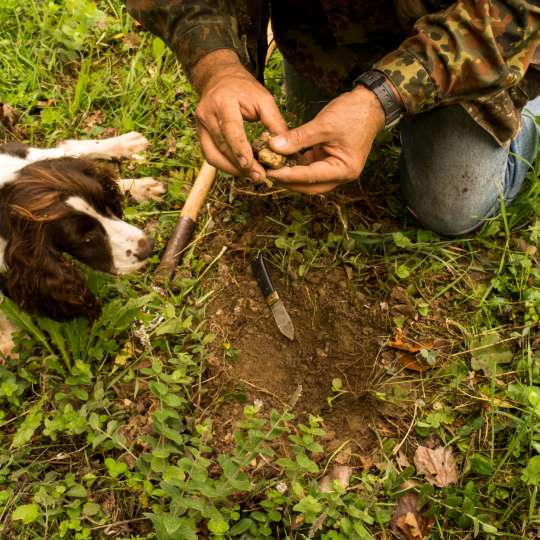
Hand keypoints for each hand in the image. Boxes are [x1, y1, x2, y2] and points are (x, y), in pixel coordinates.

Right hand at [192, 50, 287, 180]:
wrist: (220, 78)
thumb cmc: (244, 89)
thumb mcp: (264, 99)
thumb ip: (274, 122)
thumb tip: (284, 148)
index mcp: (223, 101)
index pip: (230, 129)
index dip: (239, 149)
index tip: (249, 165)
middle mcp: (207, 113)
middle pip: (222, 146)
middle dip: (240, 165)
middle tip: (259, 177)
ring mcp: (200, 125)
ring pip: (213, 155)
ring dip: (232, 169)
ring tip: (251, 176)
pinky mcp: (200, 134)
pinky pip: (210, 155)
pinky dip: (225, 165)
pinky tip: (240, 170)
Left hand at [267, 86, 384, 193]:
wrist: (370, 103)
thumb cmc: (353, 113)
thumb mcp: (324, 124)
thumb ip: (298, 138)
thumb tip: (274, 146)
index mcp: (344, 169)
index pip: (311, 177)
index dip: (289, 176)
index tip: (270, 172)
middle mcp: (341, 174)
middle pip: (310, 186)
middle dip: (289, 181)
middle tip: (268, 174)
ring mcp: (336, 169)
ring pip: (309, 179)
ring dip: (292, 175)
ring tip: (272, 167)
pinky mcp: (330, 161)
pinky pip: (311, 168)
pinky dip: (297, 165)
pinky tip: (282, 159)